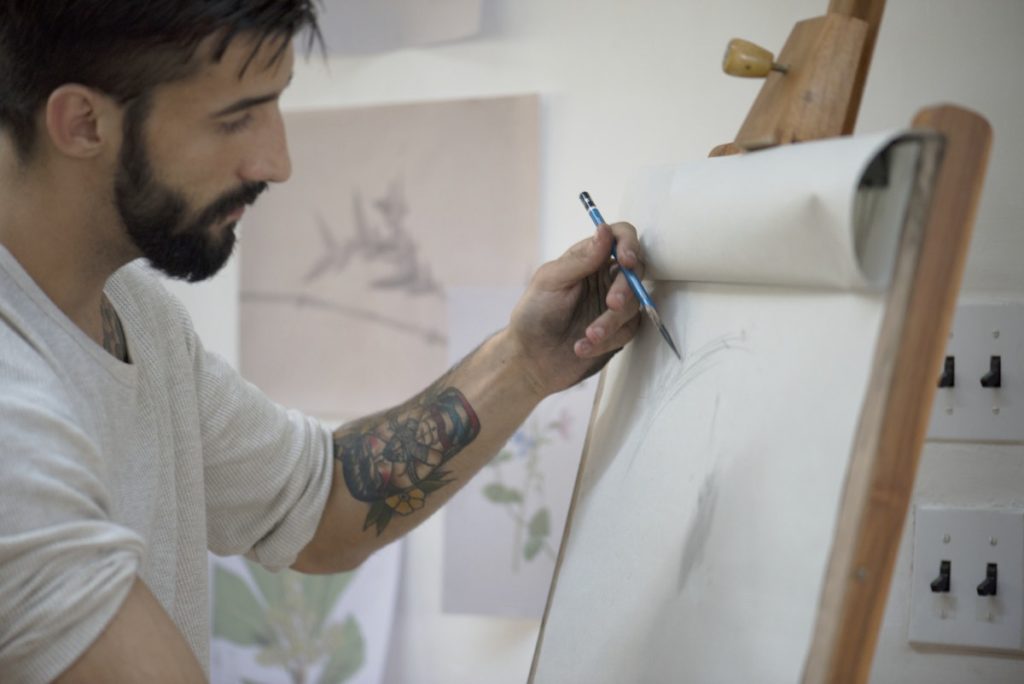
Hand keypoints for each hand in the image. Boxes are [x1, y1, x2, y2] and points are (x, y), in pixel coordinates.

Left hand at [508, 222, 643, 395]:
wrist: (531, 358)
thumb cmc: (534, 314)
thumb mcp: (551, 280)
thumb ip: (581, 258)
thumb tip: (606, 230)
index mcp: (588, 259)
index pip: (620, 238)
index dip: (629, 245)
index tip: (626, 262)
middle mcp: (604, 278)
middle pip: (635, 271)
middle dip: (626, 289)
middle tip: (612, 304)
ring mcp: (613, 304)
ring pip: (635, 304)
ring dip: (612, 322)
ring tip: (588, 335)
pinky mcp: (618, 331)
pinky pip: (628, 330)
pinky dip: (608, 340)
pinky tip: (582, 347)